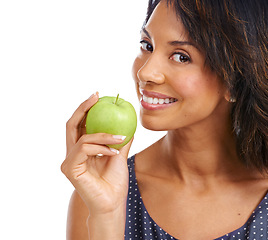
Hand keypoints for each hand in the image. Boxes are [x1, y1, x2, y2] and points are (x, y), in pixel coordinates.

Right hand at [61, 92, 132, 215]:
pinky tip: (114, 152)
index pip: (80, 125)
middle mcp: (72, 153)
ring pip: (82, 137)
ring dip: (102, 134)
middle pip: (71, 124)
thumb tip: (128, 125)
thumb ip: (119, 141)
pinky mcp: (70, 168)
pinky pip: (84, 149)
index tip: (98, 96)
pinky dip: (100, 147)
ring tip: (119, 137)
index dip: (85, 109)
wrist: (112, 203)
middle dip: (83, 108)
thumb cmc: (114, 182)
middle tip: (96, 96)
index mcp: (81, 149)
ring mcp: (69, 161)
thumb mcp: (119, 156)